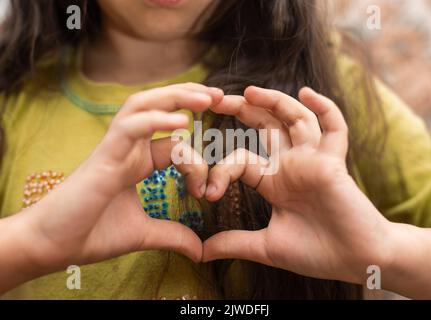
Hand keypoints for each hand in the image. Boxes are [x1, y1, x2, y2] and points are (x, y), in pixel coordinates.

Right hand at [15, 83, 222, 274]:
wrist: (53, 246)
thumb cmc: (92, 233)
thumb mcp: (144, 233)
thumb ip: (173, 235)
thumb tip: (200, 251)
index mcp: (139, 161)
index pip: (175, 143)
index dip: (197, 160)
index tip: (206, 192)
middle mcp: (129, 148)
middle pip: (159, 107)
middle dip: (189, 97)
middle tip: (218, 96)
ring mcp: (115, 148)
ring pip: (143, 105)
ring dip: (175, 96)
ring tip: (204, 97)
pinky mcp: (103, 156)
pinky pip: (130, 127)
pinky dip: (154, 120)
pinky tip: (180, 121)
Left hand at [202, 86, 392, 283]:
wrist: (357, 262)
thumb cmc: (316, 253)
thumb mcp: (267, 247)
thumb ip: (234, 243)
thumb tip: (200, 252)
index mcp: (273, 181)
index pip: (240, 160)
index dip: (220, 172)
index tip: (206, 194)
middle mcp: (291, 165)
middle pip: (266, 125)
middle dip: (242, 109)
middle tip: (214, 98)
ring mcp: (313, 160)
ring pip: (295, 119)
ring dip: (274, 101)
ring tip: (248, 91)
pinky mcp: (334, 162)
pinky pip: (334, 129)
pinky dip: (324, 109)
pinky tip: (307, 93)